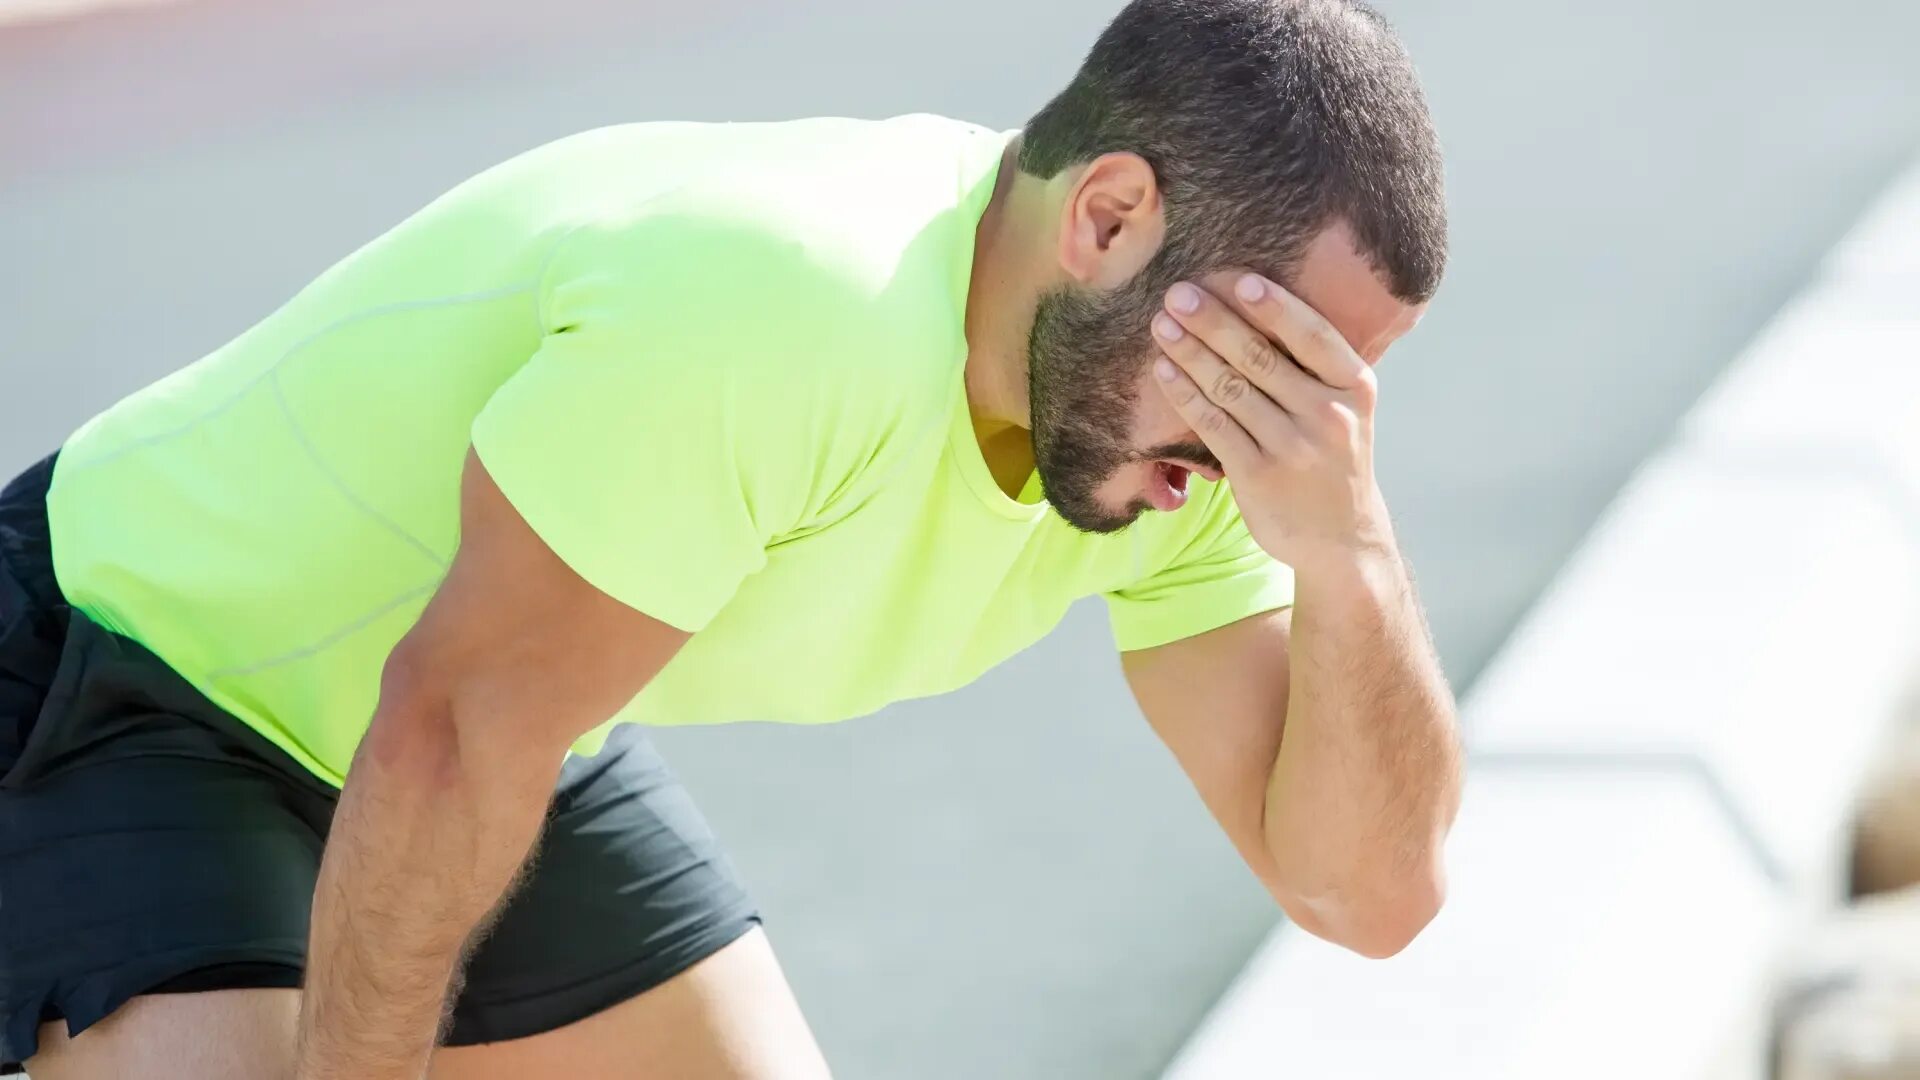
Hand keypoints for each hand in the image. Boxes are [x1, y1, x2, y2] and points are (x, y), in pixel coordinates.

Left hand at [1151, 272, 1393, 572]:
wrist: (1343, 538)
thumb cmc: (1335, 458)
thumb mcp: (1348, 409)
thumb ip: (1316, 368)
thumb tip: (1254, 308)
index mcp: (1355, 387)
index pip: (1313, 336)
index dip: (1276, 307)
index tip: (1240, 280)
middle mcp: (1327, 414)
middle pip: (1260, 357)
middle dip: (1214, 321)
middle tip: (1178, 293)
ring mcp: (1292, 447)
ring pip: (1230, 388)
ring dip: (1190, 352)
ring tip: (1161, 324)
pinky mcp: (1258, 475)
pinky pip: (1213, 425)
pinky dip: (1185, 394)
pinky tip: (1163, 370)